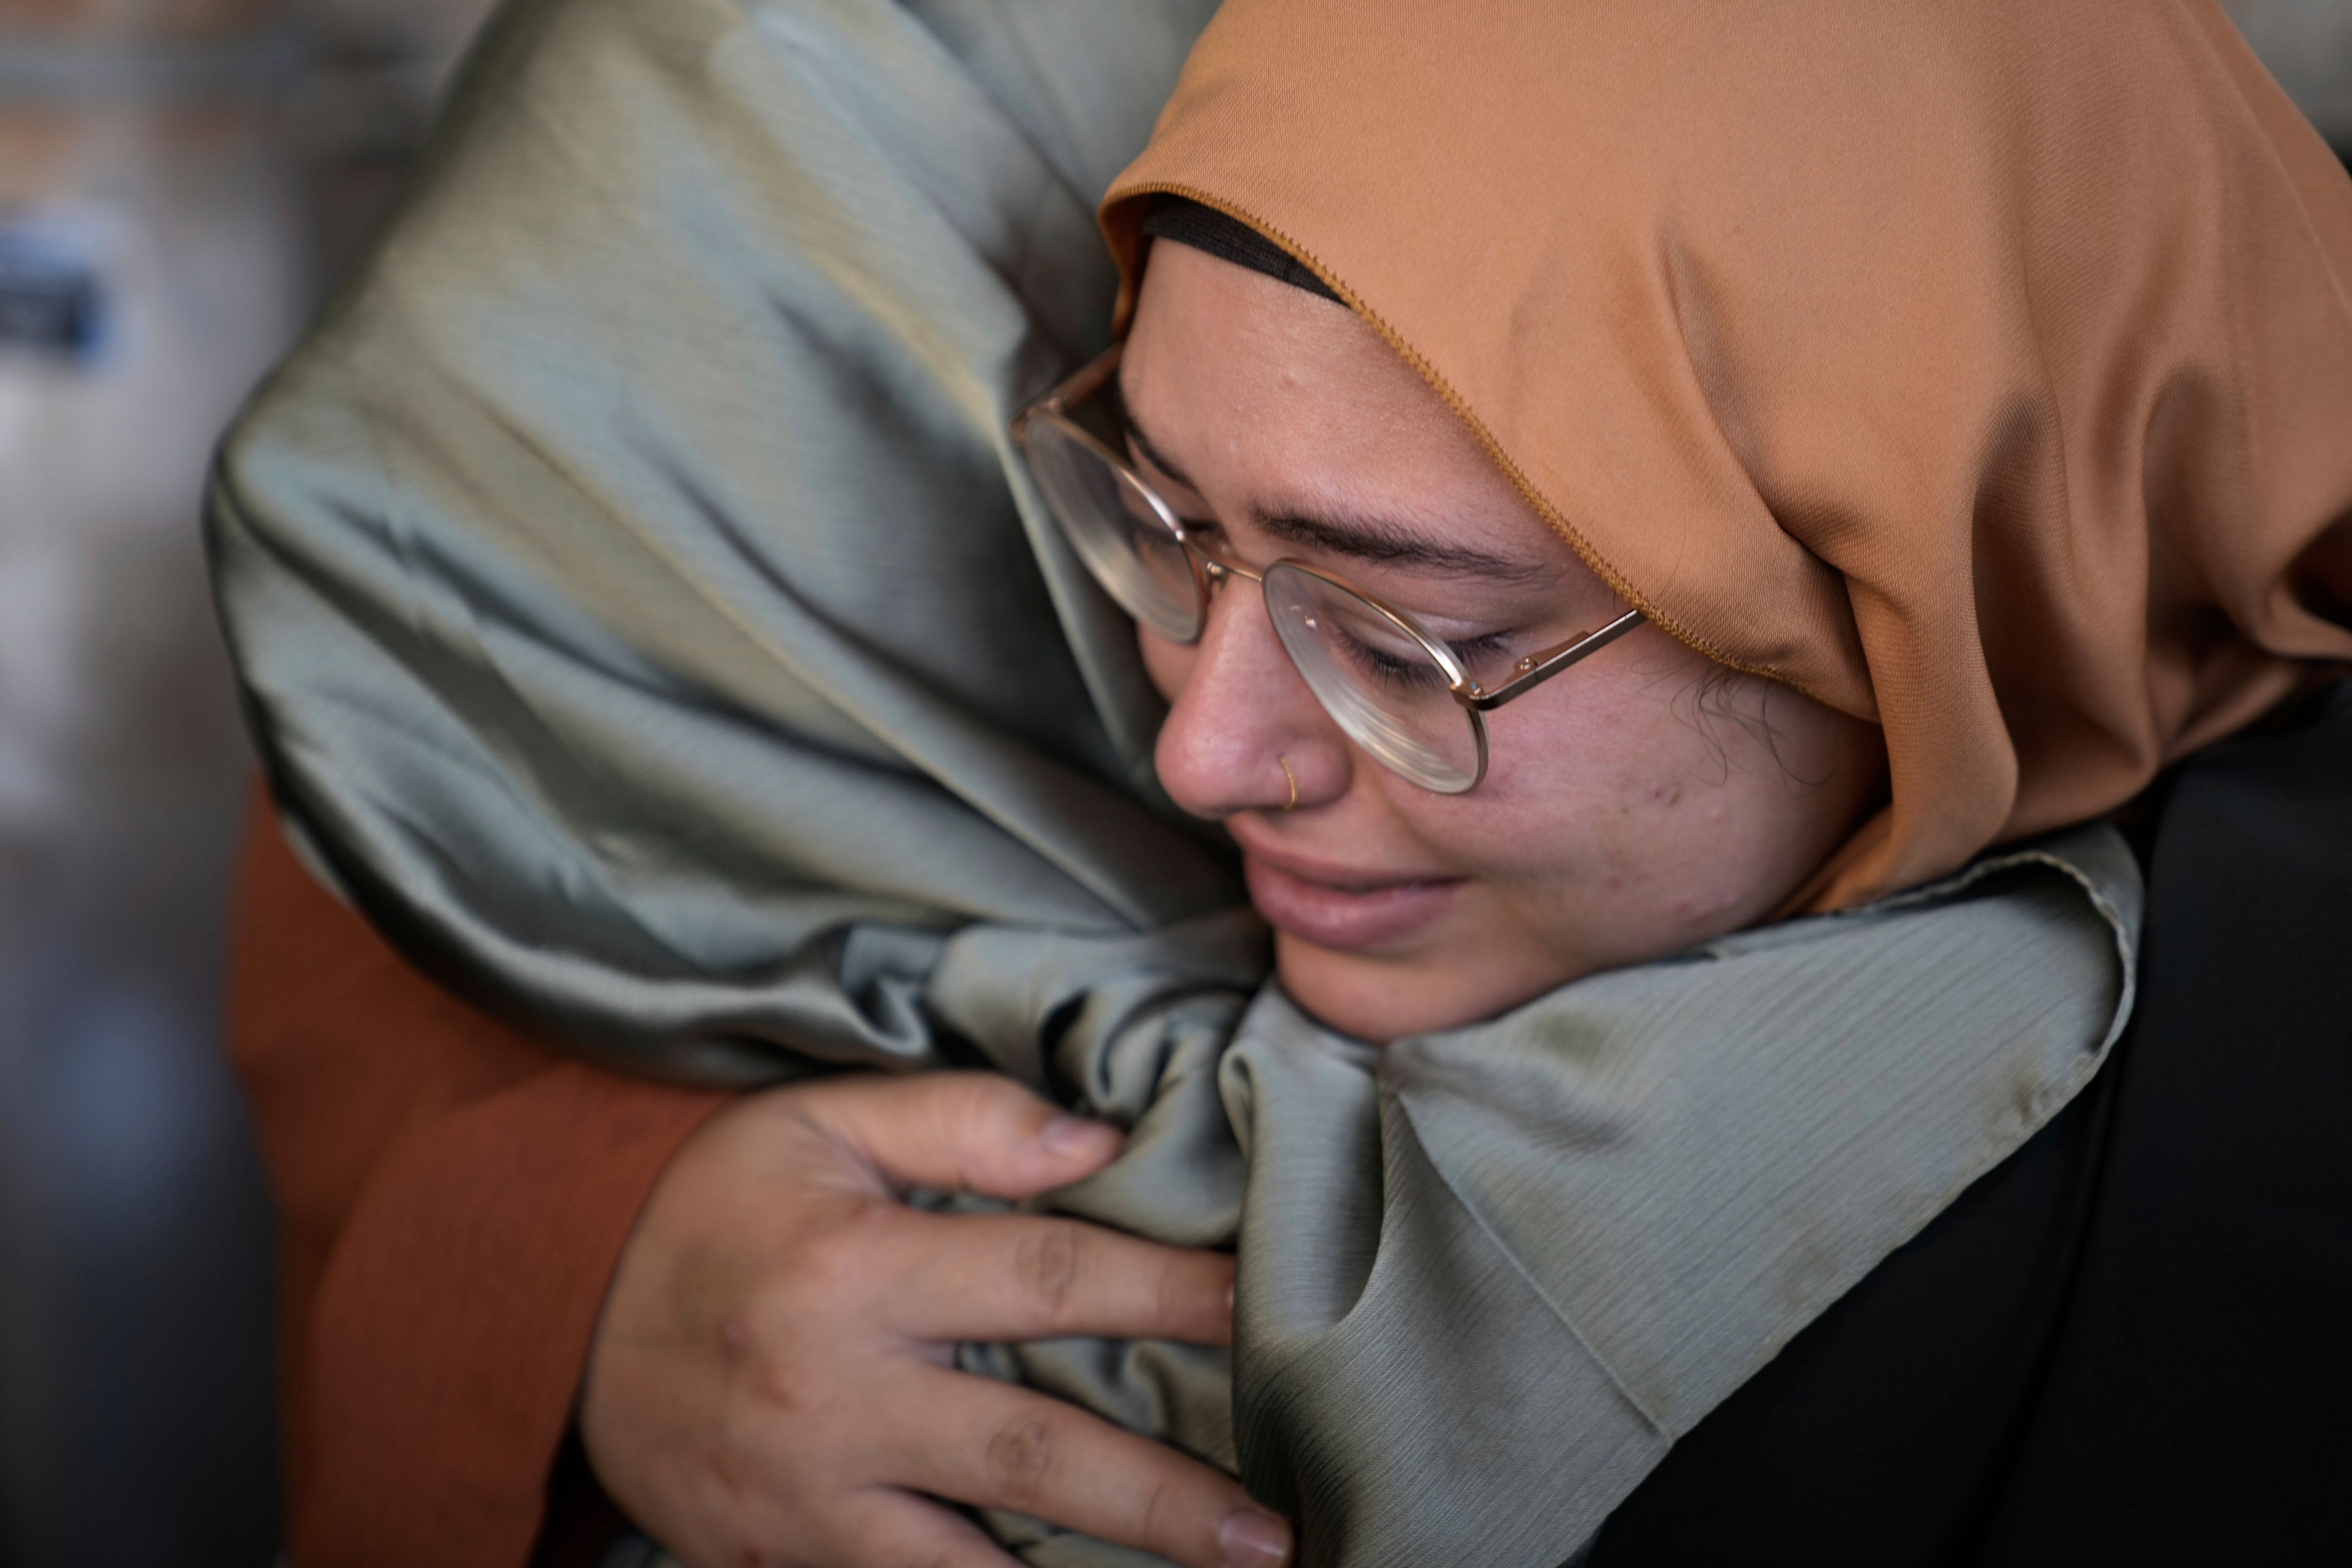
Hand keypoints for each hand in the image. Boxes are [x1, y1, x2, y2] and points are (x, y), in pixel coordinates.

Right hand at [581, 1071, 1291, 1567]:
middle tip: (1273, 1535)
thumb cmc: (716, 1206)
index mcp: (856, 1275)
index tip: (1257, 1307)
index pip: (1046, 1280)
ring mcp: (807, 1501)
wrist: (561, 1320)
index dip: (1164, 1293)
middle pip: (1029, 1457)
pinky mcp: (783, 1563)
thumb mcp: (818, 1125)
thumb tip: (1097, 1141)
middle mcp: (836, 1399)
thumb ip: (961, 1122)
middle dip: (1161, 1500)